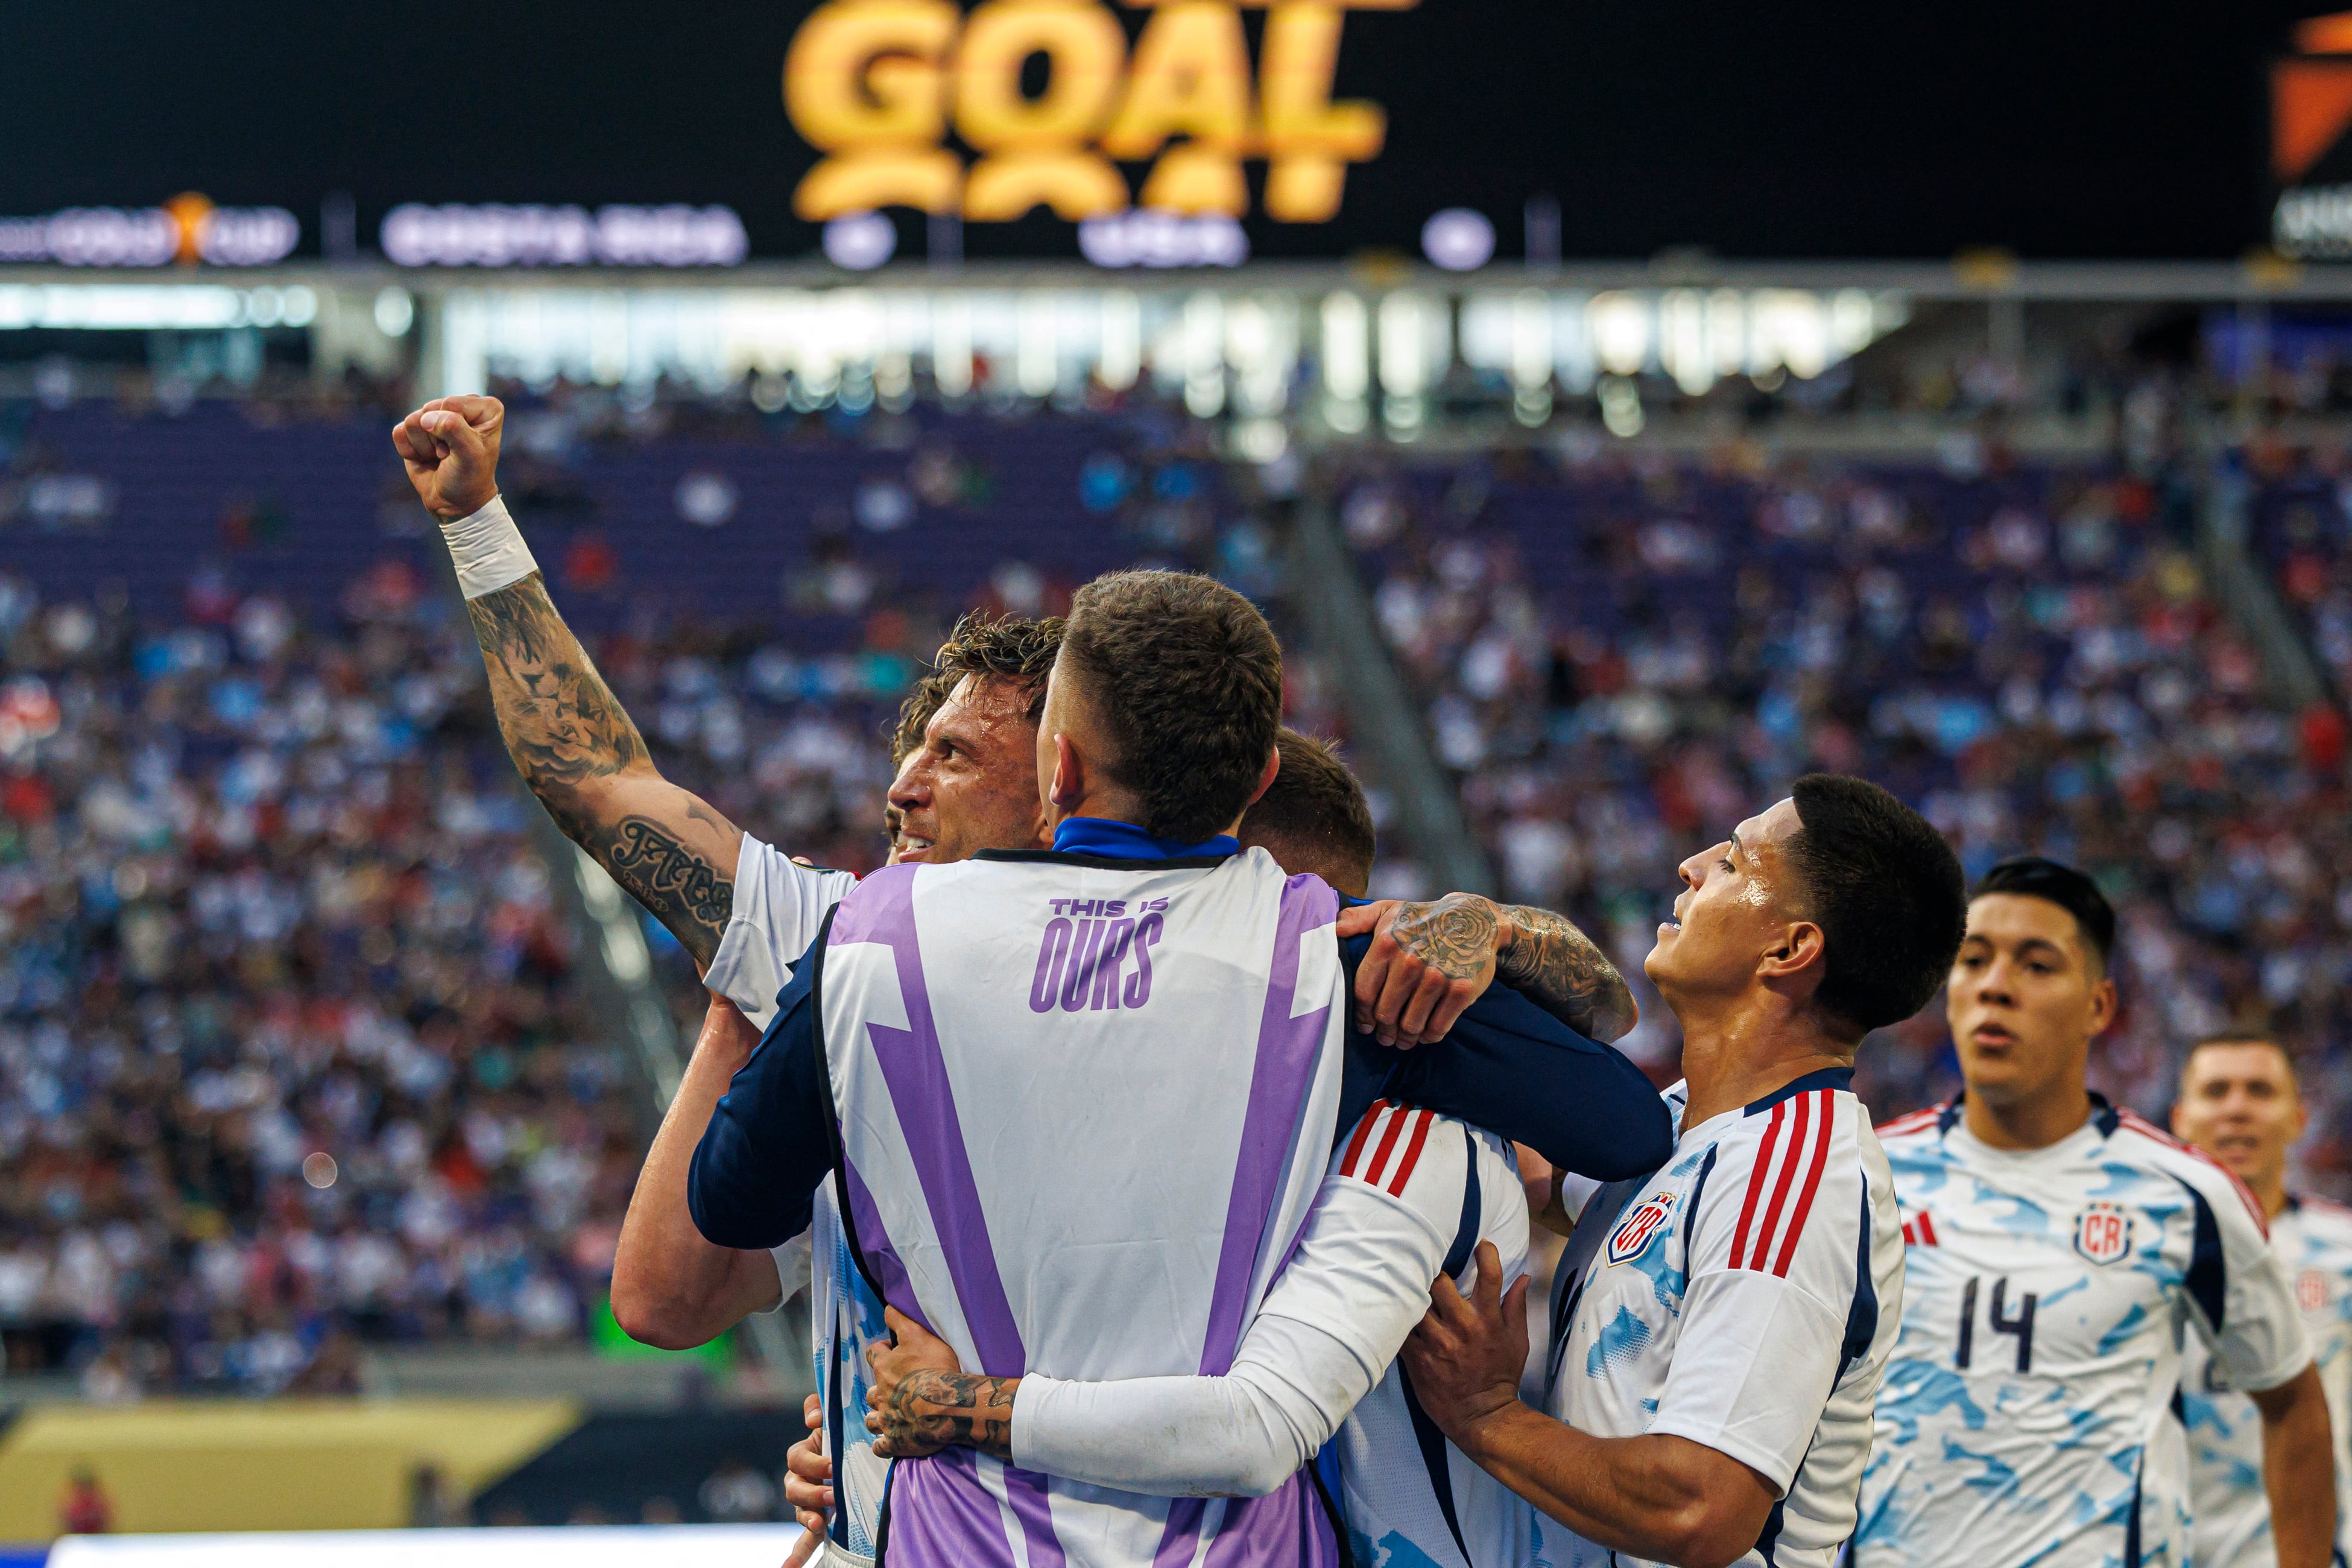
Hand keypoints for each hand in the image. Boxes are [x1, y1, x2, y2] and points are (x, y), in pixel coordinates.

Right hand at [392, 394, 503, 517]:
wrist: (454, 503)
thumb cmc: (469, 478)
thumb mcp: (470, 454)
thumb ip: (453, 428)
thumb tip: (425, 417)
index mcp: (486, 409)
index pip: (451, 404)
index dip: (452, 431)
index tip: (463, 449)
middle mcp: (460, 408)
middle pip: (430, 410)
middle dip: (437, 438)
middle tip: (450, 455)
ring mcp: (436, 417)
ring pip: (413, 420)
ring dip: (424, 446)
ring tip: (439, 457)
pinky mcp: (416, 429)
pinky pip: (399, 432)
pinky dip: (410, 451)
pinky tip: (425, 458)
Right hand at [784, 1391, 831, 1540]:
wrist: (853, 1455)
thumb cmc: (840, 1433)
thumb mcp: (832, 1416)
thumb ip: (818, 1407)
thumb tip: (812, 1418)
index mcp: (802, 1456)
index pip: (797, 1459)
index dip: (812, 1463)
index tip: (833, 1465)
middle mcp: (798, 1481)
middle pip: (794, 1489)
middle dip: (812, 1492)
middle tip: (834, 1494)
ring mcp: (805, 1504)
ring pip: (798, 1512)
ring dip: (807, 1518)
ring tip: (820, 1523)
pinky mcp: (815, 1522)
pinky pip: (804, 1541)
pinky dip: (797, 1555)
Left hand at [865, 1307, 970, 1458]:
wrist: (948, 1406)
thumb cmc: (936, 1368)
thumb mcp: (920, 1335)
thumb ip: (901, 1320)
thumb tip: (887, 1307)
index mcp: (886, 1367)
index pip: (874, 1354)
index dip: (883, 1352)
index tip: (894, 1352)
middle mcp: (881, 1393)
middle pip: (871, 1390)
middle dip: (880, 1388)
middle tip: (896, 1388)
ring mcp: (887, 1420)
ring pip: (871, 1419)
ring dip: (877, 1416)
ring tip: (889, 1415)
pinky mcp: (895, 1442)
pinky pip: (881, 1447)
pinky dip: (883, 1444)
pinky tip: (888, 1442)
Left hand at [1338, 894, 1502, 1046]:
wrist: (1474, 919)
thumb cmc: (1424, 919)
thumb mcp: (1389, 910)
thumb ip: (1358, 919)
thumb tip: (1333, 929)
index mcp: (1386, 944)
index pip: (1364, 992)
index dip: (1362, 1015)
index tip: (1365, 1025)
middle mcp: (1410, 961)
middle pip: (1386, 1013)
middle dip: (1384, 1030)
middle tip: (1385, 1036)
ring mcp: (1437, 977)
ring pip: (1411, 1024)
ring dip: (1405, 1038)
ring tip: (1403, 1039)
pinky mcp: (1461, 990)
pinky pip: (1438, 1027)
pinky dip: (1429, 1036)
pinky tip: (1425, 1035)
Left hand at [1400, 1240, 1529, 1441]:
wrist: (1482, 1417)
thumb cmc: (1500, 1376)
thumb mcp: (1518, 1341)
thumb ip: (1516, 1307)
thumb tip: (1523, 1277)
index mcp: (1488, 1320)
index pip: (1490, 1276)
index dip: (1485, 1254)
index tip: (1479, 1245)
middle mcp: (1462, 1327)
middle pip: (1439, 1282)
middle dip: (1434, 1273)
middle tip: (1430, 1270)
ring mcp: (1437, 1342)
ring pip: (1415, 1302)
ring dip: (1412, 1294)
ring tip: (1409, 1287)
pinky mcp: (1417, 1358)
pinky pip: (1400, 1329)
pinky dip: (1398, 1319)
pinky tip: (1397, 1313)